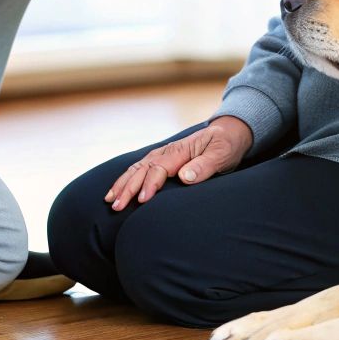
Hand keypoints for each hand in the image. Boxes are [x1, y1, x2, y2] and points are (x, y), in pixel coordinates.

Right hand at [104, 117, 253, 209]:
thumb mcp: (221, 154)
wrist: (228, 133)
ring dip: (122, 184)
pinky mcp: (162, 161)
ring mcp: (162, 155)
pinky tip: (118, 190)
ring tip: (110, 200)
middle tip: (116, 206)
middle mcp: (167, 152)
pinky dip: (126, 179)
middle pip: (141, 169)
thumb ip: (204, 166)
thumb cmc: (226, 145)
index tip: (142, 200)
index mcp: (179, 151)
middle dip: (127, 188)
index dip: (149, 184)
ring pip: (136, 169)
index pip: (158, 168)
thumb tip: (184, 177)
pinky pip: (140, 169)